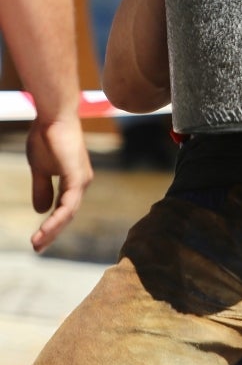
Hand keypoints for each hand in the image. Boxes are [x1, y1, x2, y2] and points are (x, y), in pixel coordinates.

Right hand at [25, 115, 93, 252]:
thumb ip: (41, 188)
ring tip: (37, 243)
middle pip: (68, 215)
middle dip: (52, 233)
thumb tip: (41, 211)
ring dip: (53, 230)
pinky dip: (57, 218)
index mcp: (74, 181)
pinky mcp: (77, 176)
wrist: (52, 116)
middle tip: (37, 248)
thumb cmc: (46, 137)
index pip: (65, 210)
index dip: (52, 226)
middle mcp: (82, 182)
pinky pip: (69, 204)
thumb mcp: (40, 168)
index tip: (37, 241)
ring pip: (69, 213)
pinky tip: (45, 229)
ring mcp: (82, 180)